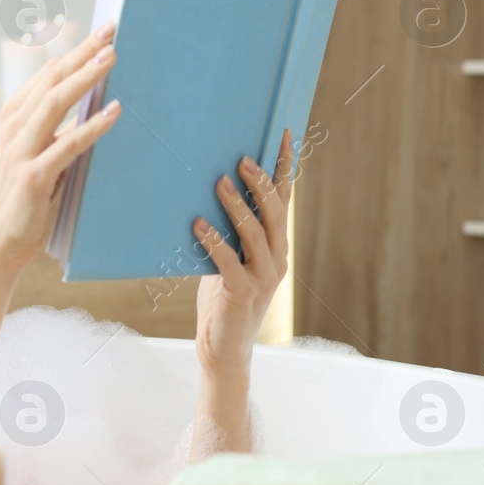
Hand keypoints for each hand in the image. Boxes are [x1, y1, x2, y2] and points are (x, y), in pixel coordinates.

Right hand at [0, 23, 121, 270]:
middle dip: (82, 51)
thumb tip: (93, 110)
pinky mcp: (33, 176)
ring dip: (86, 77)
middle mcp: (14, 128)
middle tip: (111, 29)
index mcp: (14, 118)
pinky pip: (68, 144)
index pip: (48, 74)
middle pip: (52, 79)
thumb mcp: (39, 156)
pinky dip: (92, 126)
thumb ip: (57, 132)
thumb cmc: (23, 200)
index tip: (101, 33)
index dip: (74, 51)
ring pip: (56, 102)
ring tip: (112, 57)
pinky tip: (114, 112)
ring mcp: (21, 150)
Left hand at [193, 128, 294, 374]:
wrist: (223, 350)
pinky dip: (214, 241)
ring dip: (237, 206)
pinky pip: (229, 262)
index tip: (284, 134)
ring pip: (256, 233)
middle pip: (275, 212)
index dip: (286, 167)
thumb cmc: (222, 300)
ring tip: (220, 183)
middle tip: (243, 158)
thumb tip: (214, 187)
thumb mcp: (230, 259)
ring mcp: (263, 277)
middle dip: (261, 182)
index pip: (285, 200)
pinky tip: (197, 225)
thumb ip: (231, 231)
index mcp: (278, 246)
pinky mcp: (242, 293)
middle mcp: (277, 259)